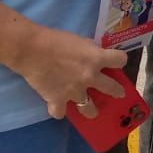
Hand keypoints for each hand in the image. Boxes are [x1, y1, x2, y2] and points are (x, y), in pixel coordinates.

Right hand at [13, 24, 128, 118]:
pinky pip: (61, 113)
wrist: (32, 50)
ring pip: (89, 109)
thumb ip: (90, 49)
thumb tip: (94, 53)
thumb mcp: (79, 40)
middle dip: (117, 91)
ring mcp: (74, 92)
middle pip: (112, 88)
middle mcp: (90, 77)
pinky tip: (58, 108)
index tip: (116, 62)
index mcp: (96, 59)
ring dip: (92, 110)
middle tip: (118, 93)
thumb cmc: (55, 39)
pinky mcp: (58, 100)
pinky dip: (58, 110)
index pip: (120, 60)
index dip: (119, 60)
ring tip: (92, 111)